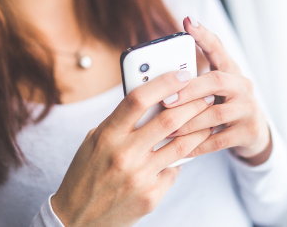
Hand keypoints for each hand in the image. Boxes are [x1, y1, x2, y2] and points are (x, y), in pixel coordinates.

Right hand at [51, 70, 213, 226]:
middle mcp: (123, 154)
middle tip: (207, 95)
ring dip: (200, 129)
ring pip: (181, 145)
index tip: (182, 74)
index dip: (164, 82)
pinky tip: (186, 151)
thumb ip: (120, 123)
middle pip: (168, 119)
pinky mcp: (151, 196)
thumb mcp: (94, 142)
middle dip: (194, 103)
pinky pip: (174, 170)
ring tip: (209, 120)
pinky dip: (182, 159)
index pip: (138, 99)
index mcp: (106, 135)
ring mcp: (139, 177)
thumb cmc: (86, 174)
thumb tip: (153, 101)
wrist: (77, 219)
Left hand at [165, 17, 272, 165]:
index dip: (204, 35)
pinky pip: (219, 140)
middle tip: (165, 100)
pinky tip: (181, 149)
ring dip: (188, 123)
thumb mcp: (213, 90)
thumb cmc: (223, 106)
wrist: (254, 133)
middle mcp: (242, 85)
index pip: (218, 48)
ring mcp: (248, 108)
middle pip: (216, 81)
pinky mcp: (249, 131)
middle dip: (189, 90)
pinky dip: (198, 145)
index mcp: (230, 70)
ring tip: (167, 130)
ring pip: (215, 114)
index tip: (188, 22)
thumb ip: (193, 83)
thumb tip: (157, 81)